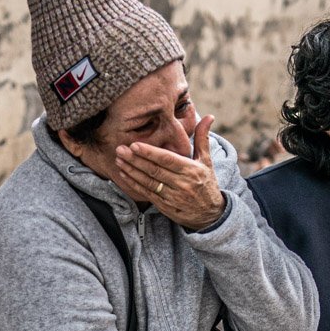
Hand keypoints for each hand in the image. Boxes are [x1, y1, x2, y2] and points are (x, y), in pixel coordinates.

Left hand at [114, 114, 226, 229]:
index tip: (134, 145)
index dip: (150, 153)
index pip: (167, 160)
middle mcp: (182, 184)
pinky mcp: (165, 207)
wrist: (211, 214)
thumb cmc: (207, 183)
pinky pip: (147, 194)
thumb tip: (208, 116)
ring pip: (148, 183)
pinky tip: (124, 174)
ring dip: (131, 171)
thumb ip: (203, 138)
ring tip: (118, 160)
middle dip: (135, 160)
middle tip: (120, 150)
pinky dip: (134, 184)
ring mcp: (173, 197)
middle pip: (154, 171)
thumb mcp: (207, 161)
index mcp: (192, 170)